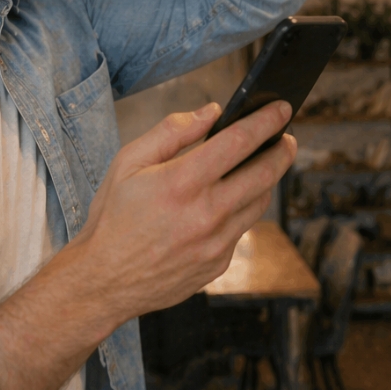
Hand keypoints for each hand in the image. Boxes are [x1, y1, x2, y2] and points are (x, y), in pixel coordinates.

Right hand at [70, 99, 296, 318]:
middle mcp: (205, 214)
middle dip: (282, 150)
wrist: (102, 281)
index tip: (282, 108)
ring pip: (259, 203)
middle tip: (287, 138)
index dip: (266, 121)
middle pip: (264, 174)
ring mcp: (215, 243)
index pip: (239, 142)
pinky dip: (242, 210)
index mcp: (182, 182)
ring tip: (264, 164)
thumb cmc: (113, 216)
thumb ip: (172, 131)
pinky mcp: (218, 264)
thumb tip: (212, 112)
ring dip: (267, 180)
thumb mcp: (130, 162)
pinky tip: (232, 201)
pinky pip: (242, 229)